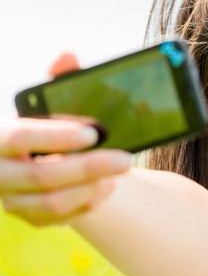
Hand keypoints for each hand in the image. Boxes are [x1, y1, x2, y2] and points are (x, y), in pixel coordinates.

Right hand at [0, 54, 131, 225]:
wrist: (47, 160)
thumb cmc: (52, 126)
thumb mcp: (54, 103)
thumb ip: (61, 81)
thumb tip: (67, 56)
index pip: (21, 137)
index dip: (57, 136)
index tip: (94, 133)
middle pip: (42, 176)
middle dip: (89, 167)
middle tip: (126, 159)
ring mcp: (12, 200)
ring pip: (52, 203)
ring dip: (91, 188)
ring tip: (119, 171)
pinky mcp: (30, 219)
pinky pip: (61, 219)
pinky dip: (89, 203)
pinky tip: (108, 186)